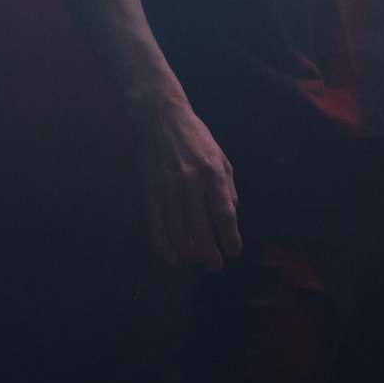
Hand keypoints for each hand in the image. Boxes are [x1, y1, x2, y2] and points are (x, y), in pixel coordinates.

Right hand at [134, 103, 241, 269]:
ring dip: (189, 253)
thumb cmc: (196, 137)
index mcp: (212, 172)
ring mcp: (167, 188)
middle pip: (201, 230)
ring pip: (178, 233)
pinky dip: (165, 248)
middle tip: (216, 265)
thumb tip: (232, 216)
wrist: (160, 117)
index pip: (224, 214)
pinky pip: (156, 227)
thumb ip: (228, 187)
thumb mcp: (221, 157)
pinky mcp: (149, 192)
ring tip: (197, 261)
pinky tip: (174, 258)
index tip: (234, 252)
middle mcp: (190, 182)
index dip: (230, 238)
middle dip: (210, 254)